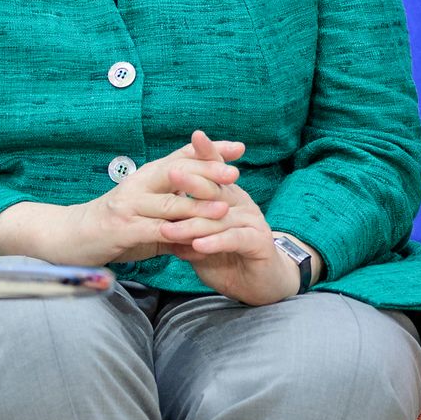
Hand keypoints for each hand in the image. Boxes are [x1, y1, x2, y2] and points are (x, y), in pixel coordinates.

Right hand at [0, 130, 244, 265]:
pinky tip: (194, 237)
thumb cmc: (112, 227)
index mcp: (145, 176)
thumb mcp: (147, 213)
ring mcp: (128, 206)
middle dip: (208, 170)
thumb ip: (176, 211)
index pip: (182, 157)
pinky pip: (154, 231)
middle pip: (177, 172)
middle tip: (235, 170)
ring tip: (225, 206)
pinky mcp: (122, 229)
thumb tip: (213, 212)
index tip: (239, 147)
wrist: (68, 238)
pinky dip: (176, 234)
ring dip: (198, 205)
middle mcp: (136, 184)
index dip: (210, 151)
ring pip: (169, 203)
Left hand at [158, 133, 312, 304]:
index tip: (195, 135)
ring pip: (218, 218)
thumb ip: (184, 226)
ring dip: (191, 225)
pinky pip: (233, 239)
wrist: (260, 284)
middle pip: (215, 189)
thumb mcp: (201, 239)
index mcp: (227, 196)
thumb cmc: (227, 257)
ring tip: (168, 230)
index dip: (207, 152)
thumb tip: (160, 219)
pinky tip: (198, 246)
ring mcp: (252, 222)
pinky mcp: (259, 243)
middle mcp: (241, 204)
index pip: (216, 170)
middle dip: (192, 182)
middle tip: (171, 174)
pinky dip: (215, 242)